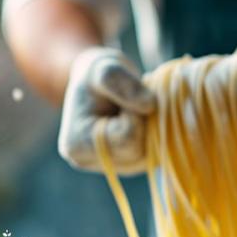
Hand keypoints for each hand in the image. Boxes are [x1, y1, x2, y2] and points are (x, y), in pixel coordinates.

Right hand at [58, 47, 154, 174]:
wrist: (100, 84)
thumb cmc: (98, 75)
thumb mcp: (106, 69)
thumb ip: (124, 84)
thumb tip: (150, 105)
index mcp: (77, 146)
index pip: (127, 139)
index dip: (133, 113)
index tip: (121, 98)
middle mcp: (94, 163)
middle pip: (141, 151)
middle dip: (143, 122)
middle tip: (129, 104)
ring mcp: (116, 167)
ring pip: (153, 154)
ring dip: (150, 127)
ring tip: (133, 111)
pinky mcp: (134, 165)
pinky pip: (159, 154)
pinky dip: (155, 133)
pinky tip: (141, 120)